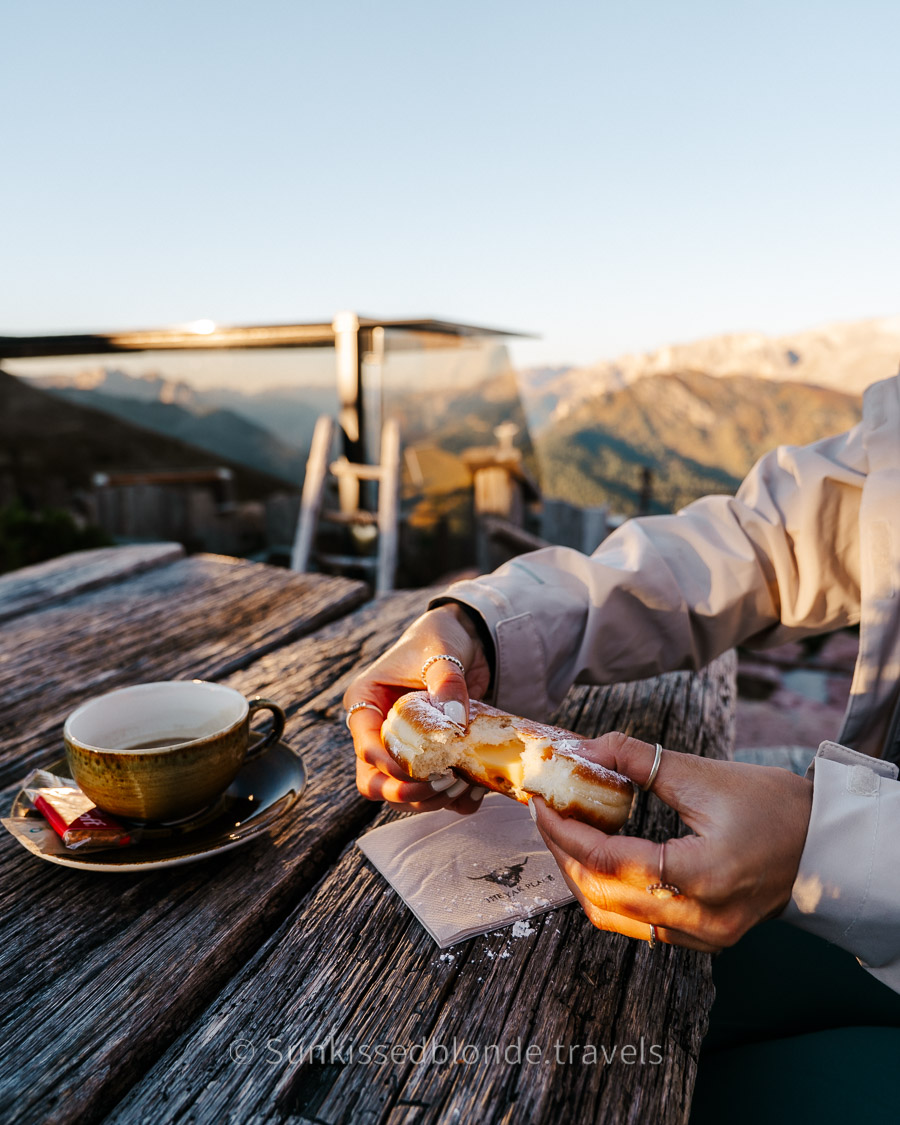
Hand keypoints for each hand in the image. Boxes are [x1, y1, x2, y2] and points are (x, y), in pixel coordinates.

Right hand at [344, 603, 491, 813]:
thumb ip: (446, 681)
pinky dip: (451, 801)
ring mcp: (401, 749)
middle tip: (440, 784)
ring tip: (461, 786)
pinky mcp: (427, 759)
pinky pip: (432, 793)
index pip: (365, 746)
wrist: (464, 640)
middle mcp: (377, 732)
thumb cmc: (439, 639)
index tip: (422, 768)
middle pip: (374, 782)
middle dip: (405, 792)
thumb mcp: (441, 652)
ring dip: (428, 800)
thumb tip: (454, 718)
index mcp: (366, 703)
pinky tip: (473, 792)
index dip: (388, 765)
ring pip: (400, 794)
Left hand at [531, 733, 812, 950]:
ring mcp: (704, 935)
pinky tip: (599, 858)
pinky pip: (640, 925)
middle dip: (564, 855)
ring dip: (582, 877)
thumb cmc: (776, 806)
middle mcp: (701, 917)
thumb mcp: (705, 774)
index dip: (566, 833)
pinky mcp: (705, 937)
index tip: (542, 804)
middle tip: (547, 816)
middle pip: (603, 896)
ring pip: (616, 918)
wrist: (826, 843)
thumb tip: (586, 747)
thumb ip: (640, 760)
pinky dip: (611, 892)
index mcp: (702, 875)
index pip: (610, 861)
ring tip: (566, 836)